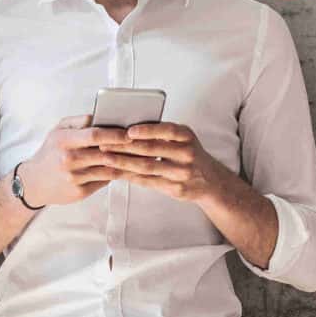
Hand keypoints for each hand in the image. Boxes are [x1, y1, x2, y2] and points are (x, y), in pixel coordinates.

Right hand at [14, 114, 128, 205]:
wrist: (33, 183)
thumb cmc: (49, 153)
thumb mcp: (58, 131)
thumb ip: (79, 121)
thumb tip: (102, 115)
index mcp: (63, 141)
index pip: (94, 135)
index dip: (114, 134)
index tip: (129, 133)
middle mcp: (68, 160)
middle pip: (104, 153)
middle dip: (125, 149)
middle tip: (142, 145)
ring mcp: (74, 178)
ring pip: (108, 169)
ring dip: (125, 164)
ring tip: (138, 157)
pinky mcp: (79, 192)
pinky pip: (104, 181)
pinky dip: (116, 175)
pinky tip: (126, 169)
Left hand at [96, 121, 228, 203]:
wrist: (210, 181)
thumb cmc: (188, 155)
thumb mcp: (183, 139)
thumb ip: (162, 133)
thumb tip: (128, 127)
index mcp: (187, 136)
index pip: (167, 130)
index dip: (148, 130)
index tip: (128, 130)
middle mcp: (187, 154)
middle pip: (152, 149)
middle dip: (126, 146)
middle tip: (105, 143)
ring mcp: (182, 173)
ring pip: (148, 167)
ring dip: (124, 162)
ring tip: (106, 158)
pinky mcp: (176, 189)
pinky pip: (148, 182)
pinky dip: (131, 176)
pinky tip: (117, 172)